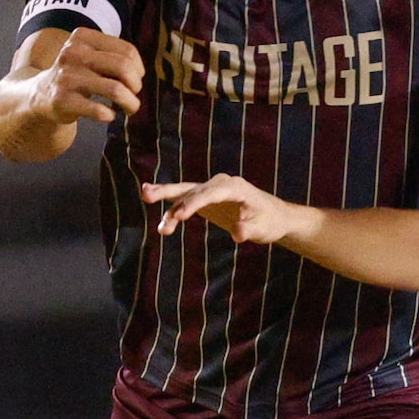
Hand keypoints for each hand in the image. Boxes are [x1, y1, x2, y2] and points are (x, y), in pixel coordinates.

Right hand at [30, 28, 142, 126]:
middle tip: (134, 95)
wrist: (41, 94)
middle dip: (136, 85)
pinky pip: (99, 110)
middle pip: (123, 67)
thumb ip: (114, 56)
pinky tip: (109, 115)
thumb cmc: (77, 75)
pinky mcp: (63, 100)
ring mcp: (67, 77)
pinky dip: (110, 114)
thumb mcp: (89, 55)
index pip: (127, 51)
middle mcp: (73, 53)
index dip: (139, 69)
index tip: (135, 79)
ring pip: (115, 89)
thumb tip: (140, 74)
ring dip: (131, 103)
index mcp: (83, 37)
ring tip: (130, 108)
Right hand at [142, 174, 303, 244]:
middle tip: (146, 193)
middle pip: (192, 187)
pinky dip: (173, 211)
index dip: (193, 204)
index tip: (178, 217)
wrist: (274, 217)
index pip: (211, 193)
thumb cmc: (269, 221)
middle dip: (169, 191)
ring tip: (144, 197)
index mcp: (236, 188)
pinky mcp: (206, 199)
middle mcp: (221, 184)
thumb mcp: (263, 229)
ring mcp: (211, 190)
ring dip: (165, 200)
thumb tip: (237, 234)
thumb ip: (248, 229)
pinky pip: (185, 202)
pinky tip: (162, 224)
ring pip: (185, 194)